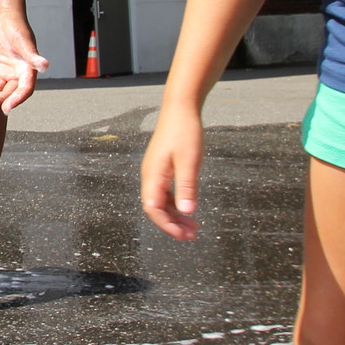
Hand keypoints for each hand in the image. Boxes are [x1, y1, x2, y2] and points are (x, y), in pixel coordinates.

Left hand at [0, 9, 47, 111]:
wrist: (3, 16)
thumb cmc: (16, 27)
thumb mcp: (23, 41)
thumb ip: (32, 56)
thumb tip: (45, 66)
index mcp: (28, 70)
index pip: (24, 89)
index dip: (17, 99)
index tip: (6, 108)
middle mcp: (17, 74)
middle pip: (7, 93)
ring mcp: (4, 73)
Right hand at [141, 106, 203, 240]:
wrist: (180, 109)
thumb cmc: (185, 132)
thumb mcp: (190, 161)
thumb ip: (187, 187)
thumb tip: (186, 212)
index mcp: (153, 175)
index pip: (153, 209)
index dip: (167, 225)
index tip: (182, 235)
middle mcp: (150, 176)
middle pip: (156, 208)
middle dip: (172, 224)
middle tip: (191, 236)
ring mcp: (155, 172)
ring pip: (162, 202)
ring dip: (176, 216)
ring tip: (193, 227)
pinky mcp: (162, 169)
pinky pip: (165, 193)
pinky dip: (176, 204)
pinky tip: (188, 209)